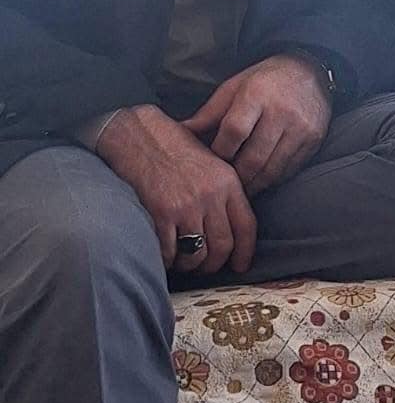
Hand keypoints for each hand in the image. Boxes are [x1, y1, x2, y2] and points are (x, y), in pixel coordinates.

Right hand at [98, 105, 256, 274]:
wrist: (139, 135)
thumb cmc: (174, 148)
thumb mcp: (212, 163)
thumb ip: (225, 192)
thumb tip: (232, 228)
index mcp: (228, 182)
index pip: (247, 226)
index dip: (245, 252)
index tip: (240, 266)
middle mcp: (211, 196)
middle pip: (223, 246)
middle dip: (214, 264)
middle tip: (206, 267)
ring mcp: (186, 206)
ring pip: (197, 254)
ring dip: (190, 265)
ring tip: (184, 261)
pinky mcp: (161, 213)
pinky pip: (170, 252)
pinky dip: (168, 260)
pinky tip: (166, 254)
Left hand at [182, 54, 332, 196]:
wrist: (309, 73)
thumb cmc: (263, 82)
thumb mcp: (233, 88)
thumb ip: (209, 114)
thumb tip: (180, 133)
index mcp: (256, 94)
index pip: (234, 131)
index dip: (220, 151)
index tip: (214, 160)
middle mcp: (281, 112)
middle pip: (253, 157)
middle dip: (236, 176)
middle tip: (225, 184)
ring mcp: (301, 128)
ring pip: (272, 169)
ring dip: (254, 184)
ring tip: (242, 188)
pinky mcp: (314, 140)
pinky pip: (290, 169)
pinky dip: (273, 179)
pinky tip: (262, 179)